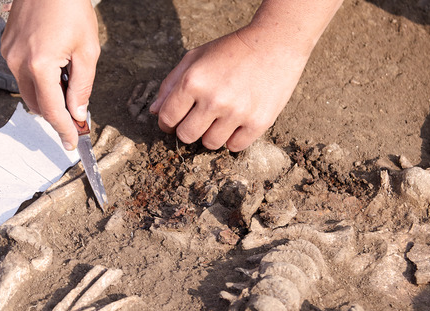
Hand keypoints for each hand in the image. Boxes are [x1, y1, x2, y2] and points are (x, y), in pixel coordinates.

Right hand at [1, 0, 99, 149]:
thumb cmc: (71, 9)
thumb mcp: (88, 51)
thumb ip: (82, 86)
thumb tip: (77, 113)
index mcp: (40, 66)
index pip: (52, 111)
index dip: (64, 130)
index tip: (72, 143)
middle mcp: (18, 63)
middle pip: (37, 105)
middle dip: (56, 115)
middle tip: (76, 116)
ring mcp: (9, 54)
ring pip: (27, 91)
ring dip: (46, 96)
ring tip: (67, 81)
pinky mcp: (6, 46)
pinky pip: (21, 74)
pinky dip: (37, 79)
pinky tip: (54, 65)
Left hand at [149, 27, 308, 151]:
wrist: (275, 44)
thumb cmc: (231, 50)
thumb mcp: (195, 58)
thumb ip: (171, 84)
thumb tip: (155, 111)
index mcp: (193, 82)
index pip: (168, 118)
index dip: (168, 122)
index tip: (175, 120)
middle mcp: (213, 100)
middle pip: (187, 136)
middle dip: (189, 129)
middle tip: (199, 118)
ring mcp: (237, 113)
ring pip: (210, 144)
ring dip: (211, 134)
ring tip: (220, 117)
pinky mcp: (258, 123)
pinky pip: (234, 146)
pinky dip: (233, 138)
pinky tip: (237, 122)